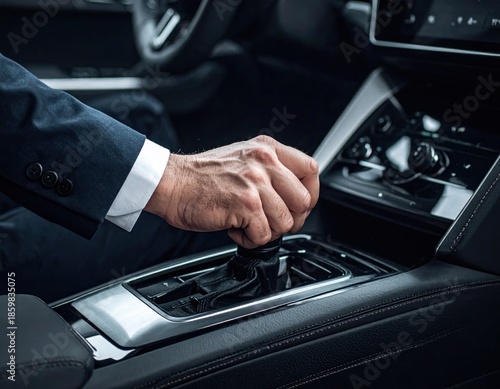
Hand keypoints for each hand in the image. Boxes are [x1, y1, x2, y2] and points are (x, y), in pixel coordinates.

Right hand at [145, 135, 318, 247]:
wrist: (172, 183)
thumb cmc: (202, 175)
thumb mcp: (243, 157)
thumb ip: (270, 169)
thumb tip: (294, 194)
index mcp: (268, 149)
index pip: (311, 169)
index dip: (309, 194)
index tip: (297, 206)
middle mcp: (265, 161)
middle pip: (304, 201)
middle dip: (289, 219)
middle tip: (269, 221)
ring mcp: (256, 182)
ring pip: (285, 222)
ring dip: (266, 232)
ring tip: (247, 225)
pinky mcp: (245, 204)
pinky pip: (264, 236)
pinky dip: (250, 240)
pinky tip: (236, 230)